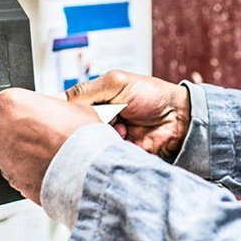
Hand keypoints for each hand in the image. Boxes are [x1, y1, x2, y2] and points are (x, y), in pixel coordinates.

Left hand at [0, 88, 99, 204]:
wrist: (85, 169)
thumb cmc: (80, 137)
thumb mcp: (71, 108)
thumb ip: (50, 107)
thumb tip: (52, 109)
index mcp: (10, 104)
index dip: (3, 111)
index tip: (12, 115)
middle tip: (4, 133)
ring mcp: (1, 156)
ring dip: (3, 153)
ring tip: (27, 153)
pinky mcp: (9, 178)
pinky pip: (8, 173)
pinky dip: (18, 171)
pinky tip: (37, 167)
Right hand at [64, 70, 190, 159]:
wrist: (180, 118)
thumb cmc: (153, 95)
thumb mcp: (117, 82)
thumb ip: (87, 90)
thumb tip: (60, 99)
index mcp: (94, 101)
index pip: (68, 109)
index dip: (68, 112)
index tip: (75, 112)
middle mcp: (97, 121)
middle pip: (76, 128)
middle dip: (89, 124)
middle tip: (109, 119)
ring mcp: (106, 138)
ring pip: (88, 144)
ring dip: (102, 136)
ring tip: (122, 128)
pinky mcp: (115, 155)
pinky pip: (102, 157)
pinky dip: (110, 149)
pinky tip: (125, 139)